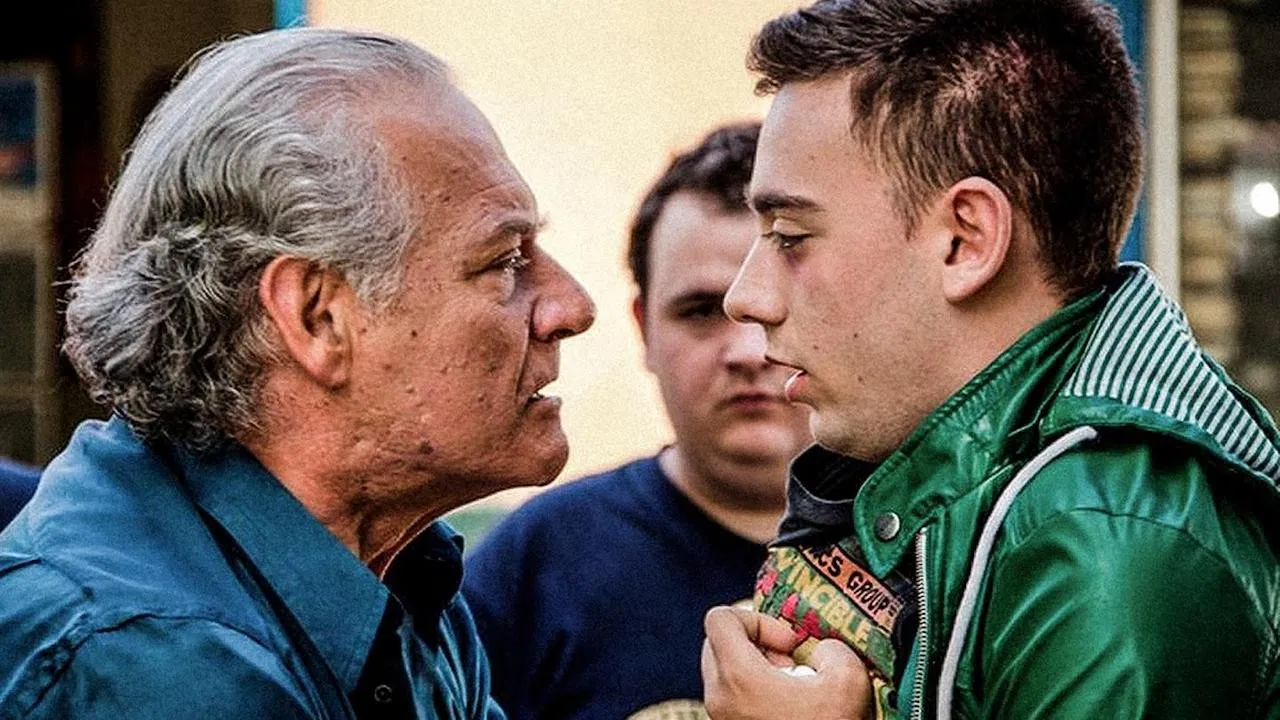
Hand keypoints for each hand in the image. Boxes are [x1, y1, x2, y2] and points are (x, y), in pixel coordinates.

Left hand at [700, 606, 872, 719]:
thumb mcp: (849, 678)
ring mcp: (720, 719)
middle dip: (754, 643)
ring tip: (793, 689)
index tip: (788, 644)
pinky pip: (731, 697)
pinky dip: (755, 692)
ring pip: (724, 671)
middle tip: (789, 663)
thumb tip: (820, 652)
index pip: (719, 619)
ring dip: (756, 669)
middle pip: (717, 643)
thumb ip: (832, 647)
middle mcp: (719, 698)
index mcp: (738, 677)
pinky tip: (790, 709)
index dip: (757, 618)